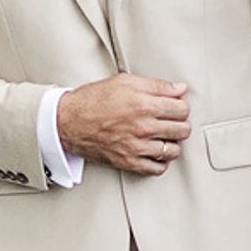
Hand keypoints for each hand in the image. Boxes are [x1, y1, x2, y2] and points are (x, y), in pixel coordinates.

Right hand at [54, 74, 189, 174]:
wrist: (68, 122)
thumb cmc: (93, 100)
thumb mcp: (124, 82)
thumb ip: (156, 85)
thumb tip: (179, 89)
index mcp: (144, 105)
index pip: (182, 109)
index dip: (181, 106)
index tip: (176, 106)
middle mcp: (143, 127)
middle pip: (182, 130)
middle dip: (180, 123)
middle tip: (171, 120)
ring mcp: (137, 147)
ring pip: (173, 150)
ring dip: (172, 143)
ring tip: (164, 136)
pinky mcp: (129, 162)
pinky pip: (157, 168)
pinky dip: (160, 161)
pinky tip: (155, 152)